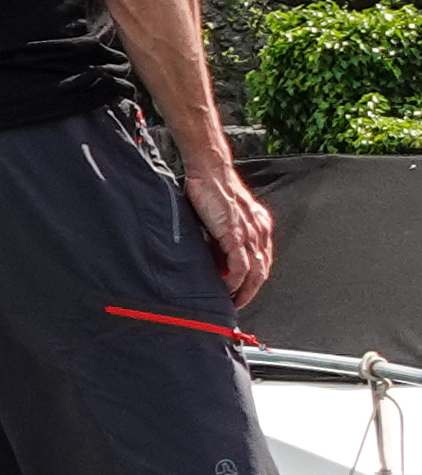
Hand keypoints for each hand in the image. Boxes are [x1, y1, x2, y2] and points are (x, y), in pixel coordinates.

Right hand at [194, 159, 280, 308]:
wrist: (210, 170)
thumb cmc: (212, 188)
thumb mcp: (223, 216)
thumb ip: (224, 237)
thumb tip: (216, 259)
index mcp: (259, 225)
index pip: (262, 259)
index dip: (254, 279)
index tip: (242, 291)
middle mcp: (260, 231)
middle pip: (263, 270)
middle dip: (252, 291)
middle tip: (238, 304)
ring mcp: (250, 233)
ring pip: (256, 272)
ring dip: (245, 290)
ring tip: (233, 302)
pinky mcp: (236, 234)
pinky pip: (241, 265)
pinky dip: (235, 280)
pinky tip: (226, 287)